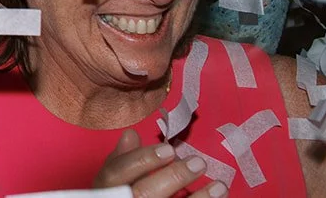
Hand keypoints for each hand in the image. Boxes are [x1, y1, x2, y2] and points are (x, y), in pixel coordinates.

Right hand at [92, 129, 224, 197]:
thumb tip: (132, 135)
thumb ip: (122, 159)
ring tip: (220, 186)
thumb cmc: (118, 197)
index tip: (169, 149)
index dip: (142, 160)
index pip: (117, 172)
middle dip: (173, 178)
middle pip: (144, 194)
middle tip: (198, 162)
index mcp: (106, 189)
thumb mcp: (112, 180)